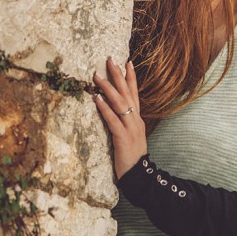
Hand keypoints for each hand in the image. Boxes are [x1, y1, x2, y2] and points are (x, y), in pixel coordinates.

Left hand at [92, 57, 146, 179]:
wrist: (139, 176)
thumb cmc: (131, 156)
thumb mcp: (130, 136)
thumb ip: (124, 122)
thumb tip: (113, 110)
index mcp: (137, 119)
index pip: (135, 94)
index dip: (131, 78)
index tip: (127, 62)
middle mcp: (136, 120)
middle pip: (127, 93)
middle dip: (118, 75)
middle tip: (110, 60)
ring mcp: (131, 128)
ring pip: (120, 103)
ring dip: (108, 88)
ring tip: (97, 76)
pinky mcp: (123, 138)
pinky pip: (113, 120)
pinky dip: (105, 108)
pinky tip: (96, 99)